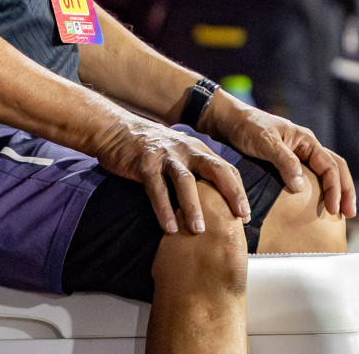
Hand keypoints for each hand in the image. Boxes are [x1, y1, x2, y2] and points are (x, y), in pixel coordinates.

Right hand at [91, 115, 248, 235]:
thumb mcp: (177, 153)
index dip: (237, 191)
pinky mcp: (144, 164)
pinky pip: (156, 188)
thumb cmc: (149, 148)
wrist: (114, 129)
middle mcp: (185, 150)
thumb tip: (211, 202)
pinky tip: (169, 227)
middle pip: (214, 169)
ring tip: (199, 229)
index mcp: (197, 149)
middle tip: (239, 218)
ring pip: (185, 180)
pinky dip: (163, 208)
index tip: (245, 215)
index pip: (225, 168)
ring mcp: (165, 155)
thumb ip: (193, 170)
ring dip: (193, 206)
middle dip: (230, 193)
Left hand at [205, 90, 356, 217]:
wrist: (228, 121)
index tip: (333, 209)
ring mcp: (298, 154)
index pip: (330, 166)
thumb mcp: (265, 143)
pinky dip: (320, 189)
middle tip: (348, 214)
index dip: (335, 188)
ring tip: (339, 212)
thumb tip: (300, 186)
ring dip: (335, 190)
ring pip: (325, 172)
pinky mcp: (288, 162)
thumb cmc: (246, 127)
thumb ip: (285, 161)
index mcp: (306, 140)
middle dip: (345, 190)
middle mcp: (307, 146)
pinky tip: (317, 203)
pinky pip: (311, 176)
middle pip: (335, 168)